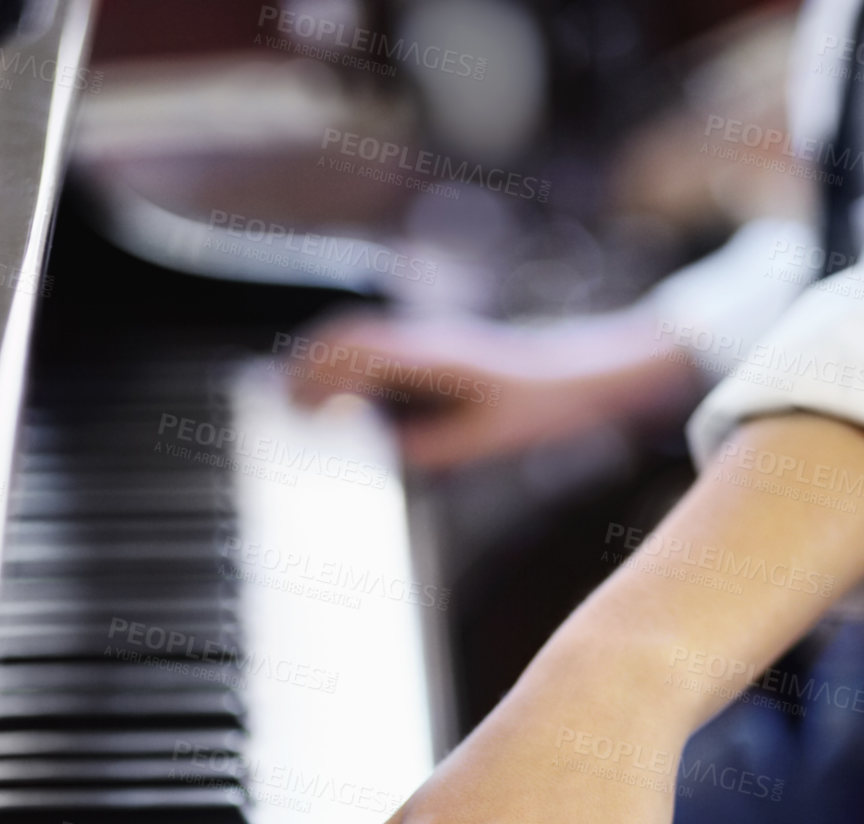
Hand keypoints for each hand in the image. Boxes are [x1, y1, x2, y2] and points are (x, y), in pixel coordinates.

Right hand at [275, 311, 671, 469]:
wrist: (584, 373)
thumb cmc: (541, 403)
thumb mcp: (486, 438)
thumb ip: (432, 444)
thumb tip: (380, 448)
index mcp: (435, 355)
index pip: (359, 350)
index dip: (320, 372)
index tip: (295, 403)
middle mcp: (428, 340)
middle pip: (349, 335)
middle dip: (309, 364)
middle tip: (280, 402)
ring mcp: (432, 343)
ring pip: (362, 337)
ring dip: (327, 363)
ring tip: (298, 401)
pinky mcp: (438, 353)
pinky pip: (382, 351)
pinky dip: (352, 369)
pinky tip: (345, 400)